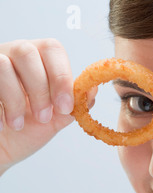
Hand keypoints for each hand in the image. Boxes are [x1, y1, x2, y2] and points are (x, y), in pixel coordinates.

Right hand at [0, 39, 94, 175]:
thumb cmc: (25, 131)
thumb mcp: (55, 120)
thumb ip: (74, 105)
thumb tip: (93, 90)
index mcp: (39, 60)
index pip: (53, 50)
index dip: (61, 76)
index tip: (65, 107)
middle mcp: (14, 54)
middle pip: (28, 52)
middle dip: (40, 88)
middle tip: (44, 117)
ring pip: (4, 65)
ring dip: (16, 99)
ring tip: (19, 124)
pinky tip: (3, 125)